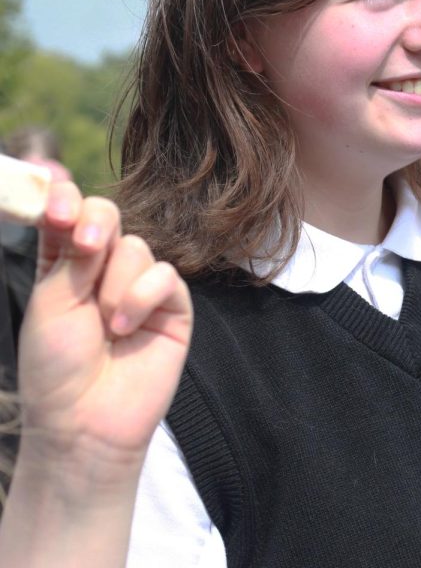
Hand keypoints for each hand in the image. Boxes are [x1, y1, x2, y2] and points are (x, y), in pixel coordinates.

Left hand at [19, 182, 191, 474]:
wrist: (85, 419)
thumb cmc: (56, 367)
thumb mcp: (51, 302)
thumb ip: (70, 253)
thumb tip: (81, 208)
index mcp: (62, 265)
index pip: (67, 214)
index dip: (62, 199)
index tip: (52, 200)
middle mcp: (101, 270)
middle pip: (107, 216)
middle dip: (94, 223)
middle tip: (84, 246)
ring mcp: (139, 287)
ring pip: (136, 248)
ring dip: (115, 285)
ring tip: (105, 326)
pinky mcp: (172, 306)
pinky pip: (164, 276)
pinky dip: (141, 298)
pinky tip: (126, 328)